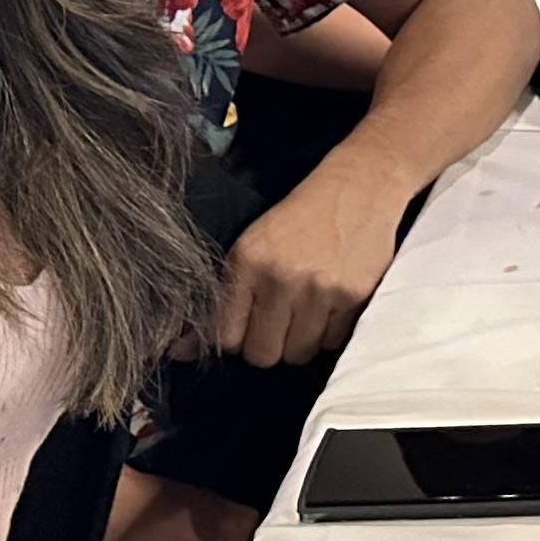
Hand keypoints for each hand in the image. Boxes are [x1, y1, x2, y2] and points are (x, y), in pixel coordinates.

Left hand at [212, 150, 407, 368]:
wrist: (360, 185)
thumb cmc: (301, 217)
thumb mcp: (252, 245)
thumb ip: (219, 300)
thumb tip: (179, 353)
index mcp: (247, 261)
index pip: (225, 337)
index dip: (237, 337)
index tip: (248, 325)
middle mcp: (281, 277)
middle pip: (262, 355)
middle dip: (269, 344)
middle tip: (279, 319)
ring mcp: (320, 290)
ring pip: (298, 354)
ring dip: (301, 340)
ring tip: (307, 309)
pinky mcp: (354, 297)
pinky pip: (333, 343)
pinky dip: (330, 331)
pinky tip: (331, 302)